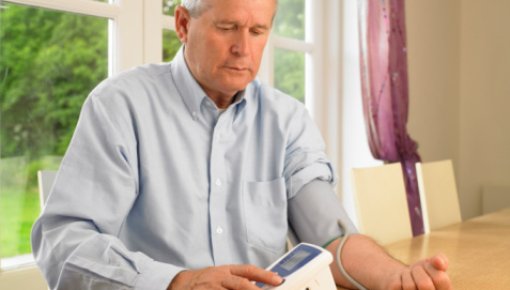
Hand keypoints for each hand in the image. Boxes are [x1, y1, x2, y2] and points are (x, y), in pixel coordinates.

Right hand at [167, 264, 283, 289]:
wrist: (179, 284)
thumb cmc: (206, 281)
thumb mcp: (222, 275)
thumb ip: (239, 279)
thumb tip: (260, 282)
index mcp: (226, 271)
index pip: (248, 270)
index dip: (264, 275)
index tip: (278, 280)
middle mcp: (219, 278)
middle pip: (241, 284)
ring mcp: (210, 288)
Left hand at [385, 254, 451, 289]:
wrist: (402, 277)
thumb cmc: (421, 272)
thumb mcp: (432, 264)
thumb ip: (441, 260)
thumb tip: (438, 262)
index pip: (441, 279)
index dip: (431, 268)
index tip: (426, 267)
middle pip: (425, 285)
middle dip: (418, 272)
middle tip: (416, 271)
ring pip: (409, 286)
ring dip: (406, 275)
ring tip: (408, 277)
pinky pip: (397, 285)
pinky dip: (397, 278)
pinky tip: (400, 282)